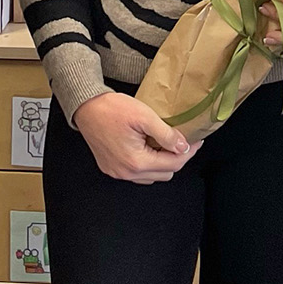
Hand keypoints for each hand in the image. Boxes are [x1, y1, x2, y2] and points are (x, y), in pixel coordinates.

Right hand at [73, 92, 200, 183]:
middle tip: (182, 140)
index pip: (173, 164)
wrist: (85, 107)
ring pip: (152, 176)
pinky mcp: (111, 168)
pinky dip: (148, 163)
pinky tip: (149, 147)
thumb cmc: (111, 109)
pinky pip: (137, 173)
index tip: (196, 141)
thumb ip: (166, 134)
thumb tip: (183, 146)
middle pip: (165, 173)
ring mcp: (117, 173)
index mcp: (136, 162)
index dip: (189, 152)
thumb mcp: (144, 116)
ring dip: (162, 162)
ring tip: (165, 143)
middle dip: (177, 158)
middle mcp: (126, 173)